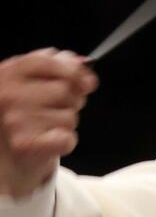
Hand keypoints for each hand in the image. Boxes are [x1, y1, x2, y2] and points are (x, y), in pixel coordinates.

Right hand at [0, 48, 97, 196]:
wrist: (3, 155)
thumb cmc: (23, 113)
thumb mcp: (31, 81)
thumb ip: (56, 66)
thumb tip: (82, 63)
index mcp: (6, 73)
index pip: (47, 61)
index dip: (73, 70)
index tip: (87, 82)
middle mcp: (6, 95)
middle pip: (65, 89)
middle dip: (70, 101)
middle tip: (51, 110)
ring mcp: (15, 120)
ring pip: (70, 115)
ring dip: (66, 123)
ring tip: (45, 127)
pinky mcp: (26, 145)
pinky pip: (68, 138)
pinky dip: (66, 142)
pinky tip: (49, 141)